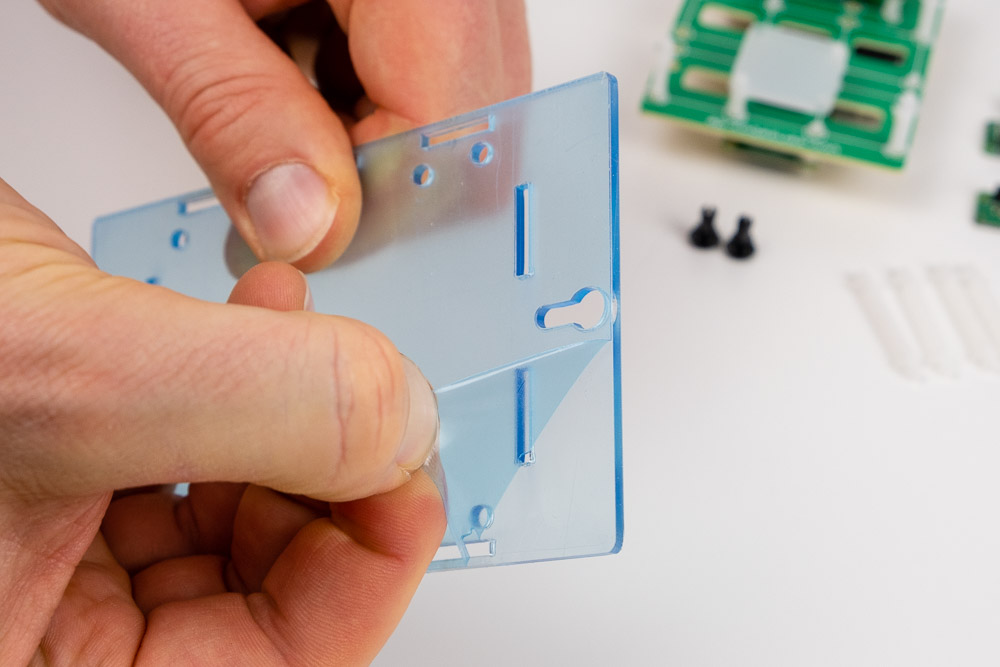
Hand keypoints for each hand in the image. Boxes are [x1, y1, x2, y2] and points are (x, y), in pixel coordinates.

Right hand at [0, 179, 443, 663]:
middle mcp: (41, 628)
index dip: (366, 573)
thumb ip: (257, 407)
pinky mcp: (57, 479)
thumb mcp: (61, 373)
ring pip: (236, 518)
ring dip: (295, 421)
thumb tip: (400, 425)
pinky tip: (261, 317)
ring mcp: (48, 559)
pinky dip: (244, 387)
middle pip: (262, 595)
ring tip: (305, 336)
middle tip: (373, 399)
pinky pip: (191, 458)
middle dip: (331, 480)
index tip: (410, 471)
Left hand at [39, 0, 530, 270]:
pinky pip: (433, 66)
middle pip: (473, 110)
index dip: (385, 194)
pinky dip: (361, 94)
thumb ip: (231, 114)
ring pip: (459, 97)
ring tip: (276, 88)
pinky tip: (293, 65)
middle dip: (380, 165)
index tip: (312, 232)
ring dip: (368, 131)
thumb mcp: (152, 1)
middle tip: (287, 169)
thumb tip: (306, 229)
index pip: (450, 110)